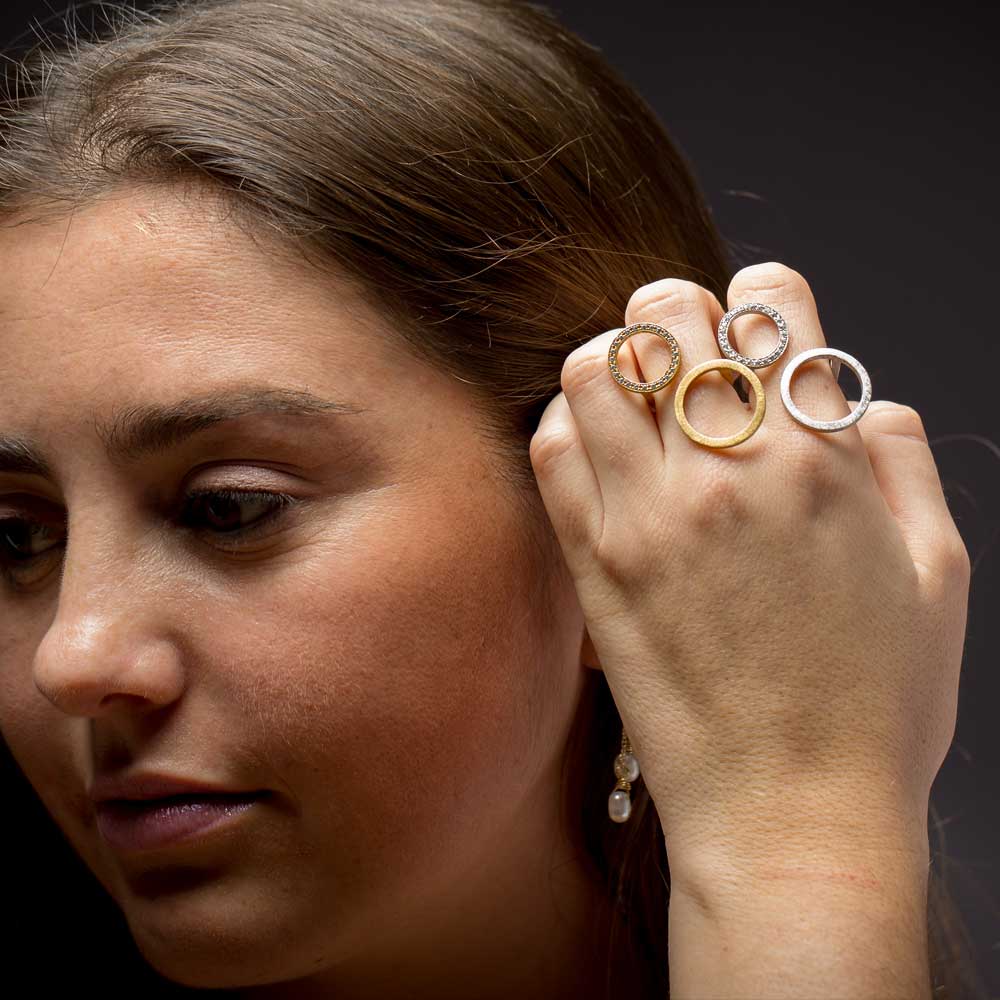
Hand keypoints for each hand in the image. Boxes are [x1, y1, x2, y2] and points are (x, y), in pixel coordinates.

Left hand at [529, 263, 970, 877]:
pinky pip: (551, 449)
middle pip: (668, 316)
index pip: (771, 306)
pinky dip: (566, 424)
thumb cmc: (876, 707)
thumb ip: (903, 463)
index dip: (764, 295)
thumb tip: (865, 400)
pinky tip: (595, 447)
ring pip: (595, 368)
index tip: (758, 321)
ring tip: (635, 395)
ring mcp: (650, 515)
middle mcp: (729, 470)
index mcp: (821, 458)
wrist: (793, 813)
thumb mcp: (938, 574)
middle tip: (685, 345)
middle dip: (676, 311)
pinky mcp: (595, 565)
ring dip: (614, 361)